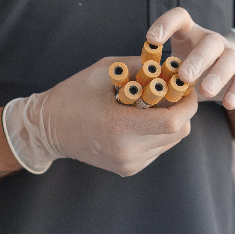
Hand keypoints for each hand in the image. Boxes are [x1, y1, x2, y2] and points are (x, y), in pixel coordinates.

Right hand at [3, 56, 197, 175]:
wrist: (47, 129)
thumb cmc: (73, 95)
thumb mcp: (103, 71)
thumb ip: (139, 66)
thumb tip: (171, 64)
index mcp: (119, 126)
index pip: (173, 121)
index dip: (187, 104)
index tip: (186, 89)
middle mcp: (127, 150)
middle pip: (179, 133)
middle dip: (183, 111)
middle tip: (173, 94)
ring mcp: (129, 163)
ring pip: (171, 142)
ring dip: (170, 122)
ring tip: (153, 106)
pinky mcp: (128, 169)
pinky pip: (157, 150)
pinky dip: (156, 134)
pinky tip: (139, 122)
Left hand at [146, 7, 234, 108]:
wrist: (232, 72)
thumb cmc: (190, 68)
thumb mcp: (174, 65)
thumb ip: (159, 70)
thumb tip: (134, 89)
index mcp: (190, 33)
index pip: (180, 18)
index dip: (165, 24)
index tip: (151, 40)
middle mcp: (212, 40)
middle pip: (210, 42)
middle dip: (197, 59)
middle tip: (183, 77)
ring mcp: (232, 54)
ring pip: (229, 59)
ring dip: (217, 75)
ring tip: (204, 92)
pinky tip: (228, 104)